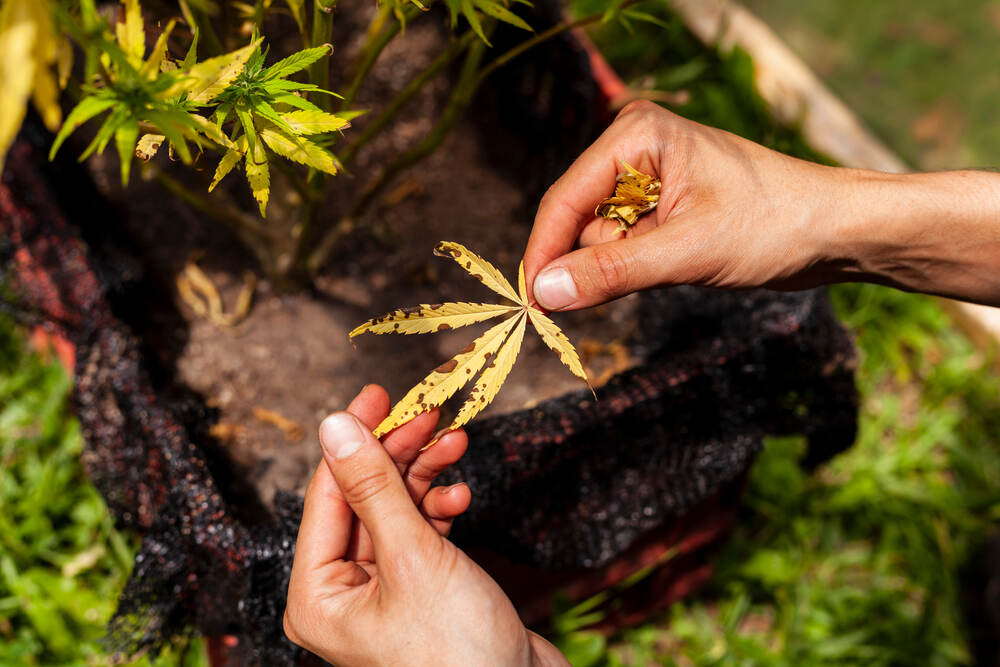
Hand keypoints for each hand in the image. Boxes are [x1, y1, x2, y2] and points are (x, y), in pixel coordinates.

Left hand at [283, 384, 566, 666]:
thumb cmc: (457, 652)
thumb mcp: (413, 558)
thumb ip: (374, 488)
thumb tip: (334, 425)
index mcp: (316, 596)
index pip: (326, 494)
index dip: (355, 438)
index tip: (380, 393)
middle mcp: (341, 593)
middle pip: (362, 498)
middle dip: (399, 455)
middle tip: (429, 414)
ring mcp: (381, 592)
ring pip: (395, 511)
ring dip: (425, 477)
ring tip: (455, 446)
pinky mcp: (419, 590)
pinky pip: (419, 534)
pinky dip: (440, 511)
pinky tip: (461, 498)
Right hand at [524, 100, 999, 308]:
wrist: (836, 232)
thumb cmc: (775, 225)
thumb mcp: (687, 252)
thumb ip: (611, 273)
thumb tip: (542, 294)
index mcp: (637, 135)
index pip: (565, 199)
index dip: (544, 253)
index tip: (529, 303)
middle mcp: (635, 148)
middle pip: (578, 220)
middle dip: (599, 260)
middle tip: (649, 274)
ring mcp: (647, 177)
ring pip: (599, 239)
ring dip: (625, 265)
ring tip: (681, 260)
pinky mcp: (660, 205)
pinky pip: (623, 245)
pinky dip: (639, 266)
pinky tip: (680, 261)